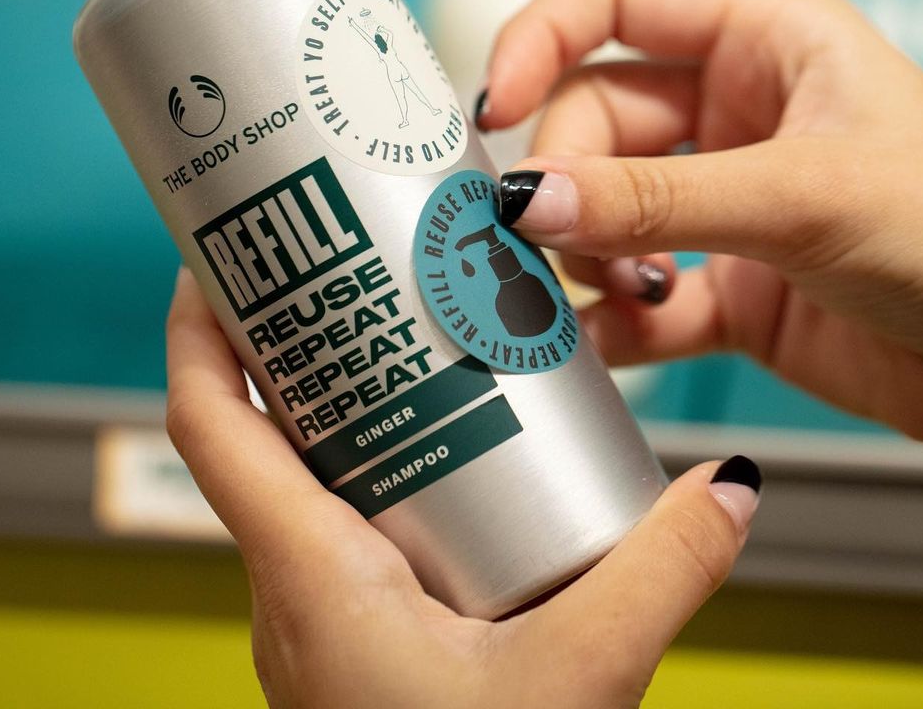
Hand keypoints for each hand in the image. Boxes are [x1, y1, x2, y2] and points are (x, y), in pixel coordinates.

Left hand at [167, 268, 757, 708]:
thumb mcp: (581, 681)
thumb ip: (660, 573)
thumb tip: (725, 487)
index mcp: (305, 575)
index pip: (208, 424)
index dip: (197, 330)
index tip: (214, 257)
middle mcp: (286, 587)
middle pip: (251, 436)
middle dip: (287, 347)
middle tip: (345, 274)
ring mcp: (311, 615)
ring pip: (295, 482)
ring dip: (334, 409)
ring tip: (402, 346)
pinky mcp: (346, 637)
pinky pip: (336, 528)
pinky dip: (372, 472)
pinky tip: (446, 461)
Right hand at [481, 0, 922, 440]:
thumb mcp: (804, 196)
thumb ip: (658, 199)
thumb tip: (530, 198)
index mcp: (766, 41)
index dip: (541, 36)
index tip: (494, 106)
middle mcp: (736, 111)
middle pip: (593, 118)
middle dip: (571, 178)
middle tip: (560, 233)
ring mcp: (724, 202)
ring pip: (603, 207)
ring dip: (590, 254)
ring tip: (623, 293)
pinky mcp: (724, 288)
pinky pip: (634, 297)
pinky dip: (610, 322)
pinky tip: (605, 342)